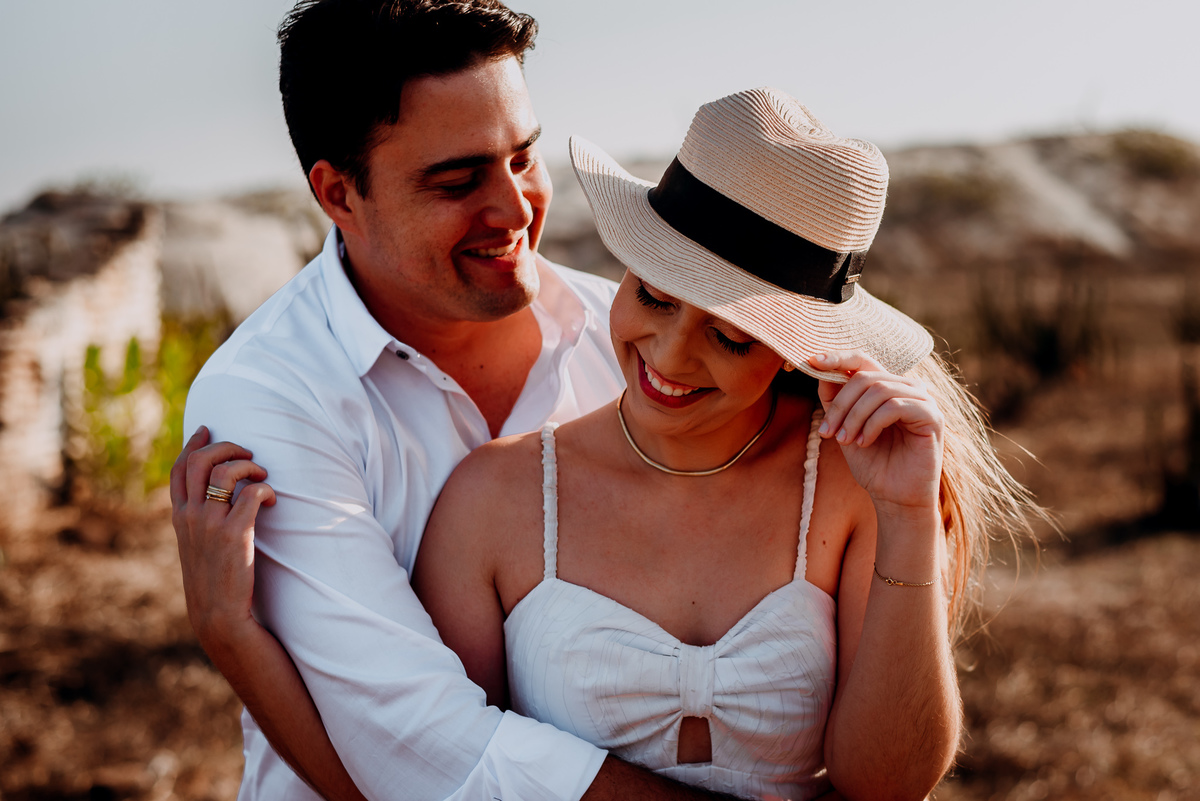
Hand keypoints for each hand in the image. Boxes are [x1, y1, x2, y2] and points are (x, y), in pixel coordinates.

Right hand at [170, 427, 275, 651]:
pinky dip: (267, 489)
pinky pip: (252, 493)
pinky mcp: (234, 533)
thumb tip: (216, 500)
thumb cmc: (214, 581)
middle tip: (249, 453)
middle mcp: (190, 516)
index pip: (179, 469)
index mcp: (180, 517)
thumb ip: (200, 523)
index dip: (193, 444)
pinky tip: (273, 500)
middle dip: (226, 447)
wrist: (217, 615)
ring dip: (249, 465)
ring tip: (263, 475)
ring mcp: (210, 524)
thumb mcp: (197, 547)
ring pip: (224, 472)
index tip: (207, 429)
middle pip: (200, 461)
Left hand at [809, 351, 942, 514]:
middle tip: (826, 432)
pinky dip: (872, 424)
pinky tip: (864, 442)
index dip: (838, 358)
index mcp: (888, 387)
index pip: (863, 360)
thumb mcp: (844, 428)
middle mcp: (908, 388)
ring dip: (854, 417)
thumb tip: (820, 371)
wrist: (895, 498)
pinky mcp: (933, 416)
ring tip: (844, 441)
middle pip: (865, 377)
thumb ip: (835, 401)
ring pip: (879, 390)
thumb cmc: (873, 463)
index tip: (813, 362)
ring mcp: (923, 400)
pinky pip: (894, 406)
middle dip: (840, 405)